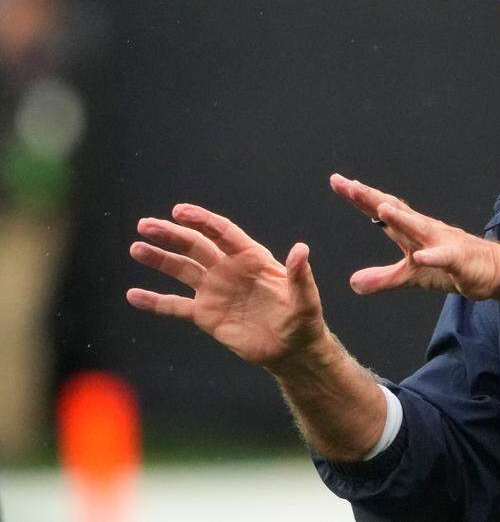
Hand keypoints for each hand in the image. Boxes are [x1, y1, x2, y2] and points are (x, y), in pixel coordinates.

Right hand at [126, 204, 328, 370]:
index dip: (202, 220)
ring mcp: (214, 291)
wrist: (291, 350)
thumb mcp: (304, 299)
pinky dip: (154, 301)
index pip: (222, 233)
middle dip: (171, 234)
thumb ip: (299, 275)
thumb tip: (301, 249)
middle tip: (145, 225)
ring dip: (159, 259)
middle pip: (196, 246)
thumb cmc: (303, 320)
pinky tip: (132, 295)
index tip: (180, 211)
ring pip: (181, 270)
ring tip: (136, 248)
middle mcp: (229, 269)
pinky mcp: (205, 315)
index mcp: (252, 258)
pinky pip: (175, 306)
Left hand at [330, 173, 499, 300]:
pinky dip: (433, 256)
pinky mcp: (458, 259)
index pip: (381, 210)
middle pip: (395, 210)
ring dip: (401, 218)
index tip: (338, 181)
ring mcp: (441, 242)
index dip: (359, 197)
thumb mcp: (409, 275)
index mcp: (410, 231)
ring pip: (419, 228)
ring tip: (381, 208)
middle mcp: (424, 229)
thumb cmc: (451, 265)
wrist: (491, 269)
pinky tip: (421, 256)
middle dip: (371, 198)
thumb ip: (382, 278)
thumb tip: (352, 283)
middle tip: (348, 185)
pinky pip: (444, 257)